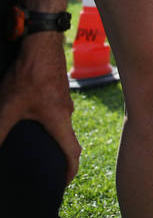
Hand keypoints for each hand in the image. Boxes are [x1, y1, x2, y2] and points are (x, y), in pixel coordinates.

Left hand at [0, 34, 80, 183]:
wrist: (42, 42)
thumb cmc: (29, 74)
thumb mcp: (7, 106)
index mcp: (59, 120)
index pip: (72, 152)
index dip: (70, 171)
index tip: (63, 182)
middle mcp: (66, 112)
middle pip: (68, 139)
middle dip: (59, 155)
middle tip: (46, 164)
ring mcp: (64, 99)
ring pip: (61, 123)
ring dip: (52, 134)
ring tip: (35, 139)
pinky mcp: (59, 89)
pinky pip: (57, 110)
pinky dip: (48, 119)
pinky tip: (31, 115)